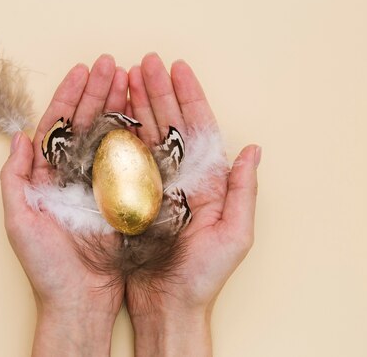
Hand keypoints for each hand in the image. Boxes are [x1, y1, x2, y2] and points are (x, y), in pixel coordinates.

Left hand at [0, 54, 127, 356]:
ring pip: (110, 132)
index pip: (59, 124)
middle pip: (87, 121)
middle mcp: (75, 171)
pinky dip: (135, 132)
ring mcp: (100, 180)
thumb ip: (14, 177)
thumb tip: (18, 135)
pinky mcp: (123, 193)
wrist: (80, 301)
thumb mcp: (19, 220)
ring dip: (118, 103)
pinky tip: (141, 110)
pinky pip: (129, 157)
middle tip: (111, 63)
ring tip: (128, 76)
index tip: (82, 70)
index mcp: (49, 172)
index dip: (69, 95)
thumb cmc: (46, 265)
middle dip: (98, 90)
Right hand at [126, 53, 260, 356]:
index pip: (197, 125)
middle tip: (147, 61)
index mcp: (206, 177)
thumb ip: (243, 191)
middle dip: (158, 89)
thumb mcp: (234, 235)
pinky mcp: (129, 194)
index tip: (179, 67)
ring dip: (137, 102)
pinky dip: (119, 130)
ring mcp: (153, 181)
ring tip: (127, 75)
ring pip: (144, 131)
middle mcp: (179, 173)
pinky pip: (124, 155)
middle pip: (168, 121)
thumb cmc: (204, 275)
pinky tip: (113, 110)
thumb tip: (253, 149)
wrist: (168, 306)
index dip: (189, 94)